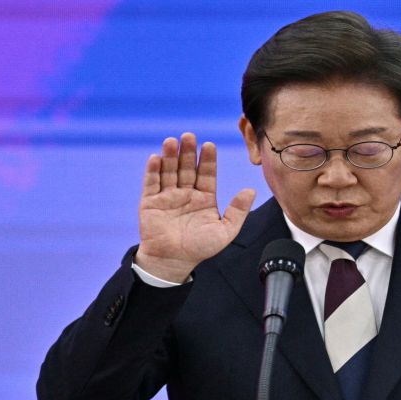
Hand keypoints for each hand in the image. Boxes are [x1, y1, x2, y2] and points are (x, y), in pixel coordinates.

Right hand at [135, 133, 256, 282]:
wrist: (173, 261)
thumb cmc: (200, 248)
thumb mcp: (225, 231)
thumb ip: (237, 211)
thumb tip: (250, 190)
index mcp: (204, 197)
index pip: (206, 174)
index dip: (207, 160)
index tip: (209, 145)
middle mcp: (186, 193)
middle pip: (187, 168)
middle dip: (188, 152)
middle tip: (189, 136)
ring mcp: (167, 196)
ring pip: (169, 171)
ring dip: (170, 156)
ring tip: (172, 141)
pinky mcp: (150, 202)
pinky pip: (151, 183)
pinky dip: (153, 171)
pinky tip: (156, 158)